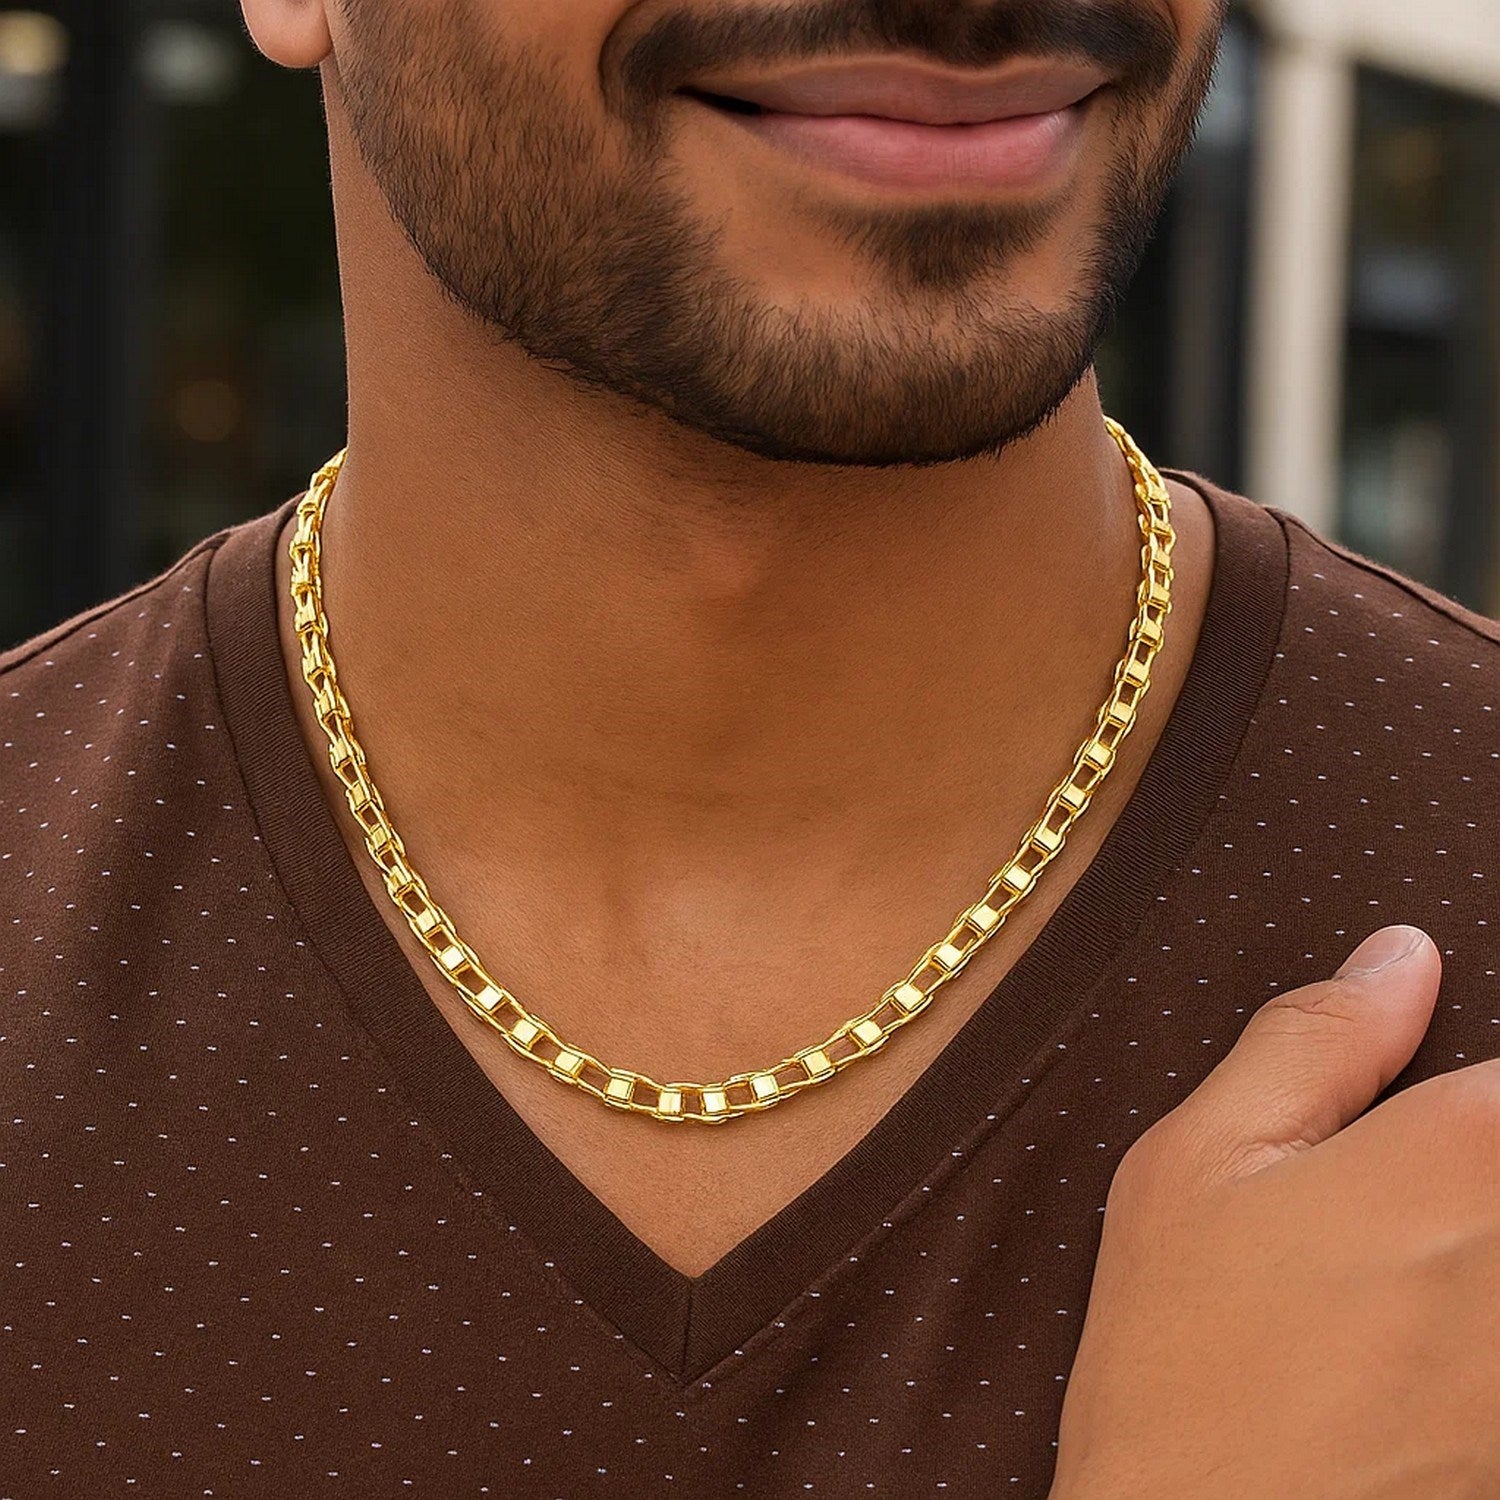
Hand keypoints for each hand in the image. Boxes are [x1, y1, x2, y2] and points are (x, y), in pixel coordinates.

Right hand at [1049, 926, 1499, 1498]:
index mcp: (1458, 1156)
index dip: (1482, 1079)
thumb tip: (1401, 958)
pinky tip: (1411, 1328)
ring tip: (1392, 1265)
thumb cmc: (1181, 1357)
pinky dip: (1477, 1312)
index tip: (1428, 1112)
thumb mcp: (1197, 1162)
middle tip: (1390, 1195)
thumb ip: (1314, 1041)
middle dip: (1472, 1156)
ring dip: (1473, 1234)